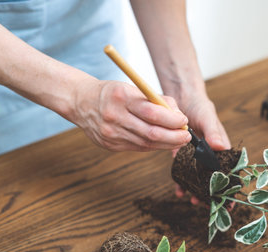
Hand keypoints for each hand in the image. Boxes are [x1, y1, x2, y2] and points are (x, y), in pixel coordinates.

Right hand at [71, 80, 190, 151]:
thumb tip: (179, 116)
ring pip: (146, 144)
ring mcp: (111, 133)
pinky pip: (137, 148)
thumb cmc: (111, 93)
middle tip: (186, 136)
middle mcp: (114, 116)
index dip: (172, 120)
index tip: (184, 121)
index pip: (153, 112)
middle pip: (151, 133)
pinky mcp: (110, 145)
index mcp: (121, 97)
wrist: (81, 102)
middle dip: (174, 137)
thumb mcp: (132, 88)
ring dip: (166, 144)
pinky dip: (153, 146)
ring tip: (178, 140)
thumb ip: (157, 100)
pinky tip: (162, 143)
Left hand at [174, 93, 234, 209]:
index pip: (230, 169)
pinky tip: (178, 189)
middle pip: (214, 177)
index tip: (230, 201)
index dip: (231, 185)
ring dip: (196, 190)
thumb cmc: (200, 106)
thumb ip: (214, 132)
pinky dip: (182, 181)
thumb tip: (221, 146)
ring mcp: (197, 155)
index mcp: (222, 147)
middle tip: (207, 204)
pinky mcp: (184, 154)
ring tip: (192, 200)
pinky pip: (184, 170)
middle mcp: (210, 154)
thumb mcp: (208, 117)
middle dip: (212, 192)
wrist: (181, 99)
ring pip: (199, 177)